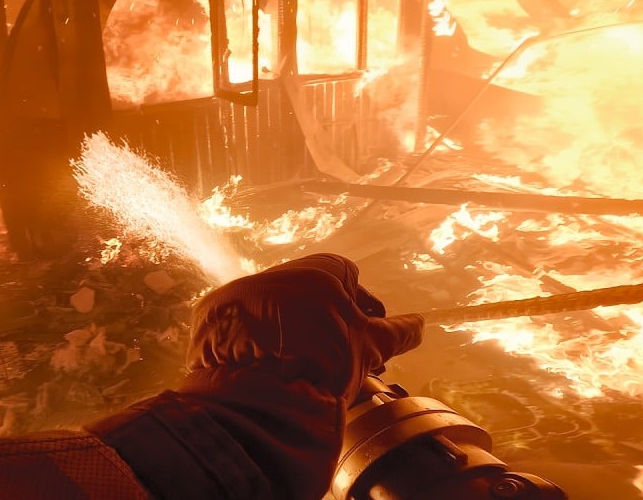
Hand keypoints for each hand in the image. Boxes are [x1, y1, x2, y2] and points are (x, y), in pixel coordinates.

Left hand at [184, 253, 424, 406]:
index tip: (370, 341)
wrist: (255, 374)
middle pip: (318, 297)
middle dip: (334, 327)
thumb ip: (397, 333)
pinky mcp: (221, 312)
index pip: (352, 281)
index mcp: (324, 268)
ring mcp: (251, 289)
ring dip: (301, 335)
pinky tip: (276, 368)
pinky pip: (253, 324)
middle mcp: (286, 270)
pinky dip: (266, 343)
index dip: (365, 312)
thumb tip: (421, 324)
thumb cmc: (323, 353)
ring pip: (285, 312)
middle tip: (344, 362)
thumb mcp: (369, 346)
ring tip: (311, 371)